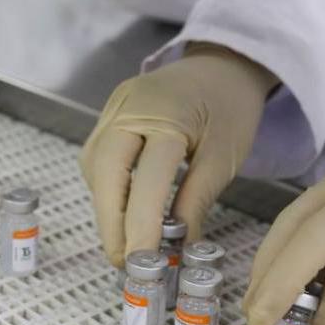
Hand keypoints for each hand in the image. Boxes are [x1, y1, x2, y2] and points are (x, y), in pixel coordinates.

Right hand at [79, 43, 277, 266]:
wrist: (221, 64)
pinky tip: (121, 210)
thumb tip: (179, 247)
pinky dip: (106, 189)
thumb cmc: (229, 107)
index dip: (142, 223)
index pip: (147, 178)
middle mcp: (131, 107)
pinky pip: (97, 157)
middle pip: (105, 170)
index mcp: (168, 115)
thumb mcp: (224, 155)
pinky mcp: (109, 115)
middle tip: (123, 259)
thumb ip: (197, 200)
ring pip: (95, 165)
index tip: (144, 260)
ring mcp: (114, 108)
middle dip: (110, 220)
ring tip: (124, 241)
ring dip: (105, 207)